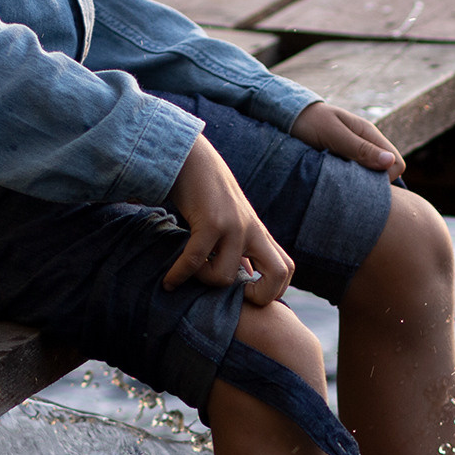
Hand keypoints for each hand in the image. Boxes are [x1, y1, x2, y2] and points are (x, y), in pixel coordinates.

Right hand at [163, 134, 292, 304]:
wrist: (191, 157)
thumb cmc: (207, 193)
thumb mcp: (230, 222)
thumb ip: (239, 249)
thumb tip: (245, 276)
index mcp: (259, 233)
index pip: (286, 269)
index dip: (273, 290)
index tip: (244, 293)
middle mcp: (252, 230)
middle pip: (279, 273)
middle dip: (259, 296)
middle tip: (232, 297)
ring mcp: (233, 226)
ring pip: (225, 277)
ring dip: (204, 281)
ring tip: (190, 273)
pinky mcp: (210, 221)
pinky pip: (195, 261)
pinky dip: (179, 275)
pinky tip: (168, 281)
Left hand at [290, 101, 404, 177]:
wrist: (286, 118)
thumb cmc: (309, 122)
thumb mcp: (334, 134)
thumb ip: (360, 149)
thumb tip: (389, 163)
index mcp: (369, 134)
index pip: (397, 165)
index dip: (385, 178)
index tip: (361, 181)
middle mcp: (366, 145)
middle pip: (386, 174)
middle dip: (372, 184)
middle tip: (345, 184)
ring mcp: (355, 155)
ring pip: (371, 179)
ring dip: (358, 185)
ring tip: (336, 182)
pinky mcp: (343, 163)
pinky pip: (355, 180)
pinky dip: (348, 185)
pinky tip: (333, 183)